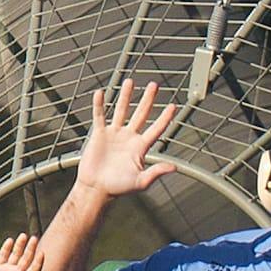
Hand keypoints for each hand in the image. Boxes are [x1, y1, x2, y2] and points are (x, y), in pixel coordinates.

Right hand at [71, 71, 178, 200]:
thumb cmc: (118, 188)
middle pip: (141, 113)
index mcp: (140, 147)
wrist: (96, 189)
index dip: (164, 118)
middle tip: (154, 85)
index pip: (156, 128)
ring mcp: (114, 134)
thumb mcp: (141, 182)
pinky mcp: (100, 134)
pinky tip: (101, 93)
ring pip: (121, 110)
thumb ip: (156, 172)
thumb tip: (174, 168)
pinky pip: (100, 116)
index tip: (173, 106)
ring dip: (126, 96)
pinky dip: (99, 105)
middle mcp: (129, 137)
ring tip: (130, 82)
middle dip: (148, 99)